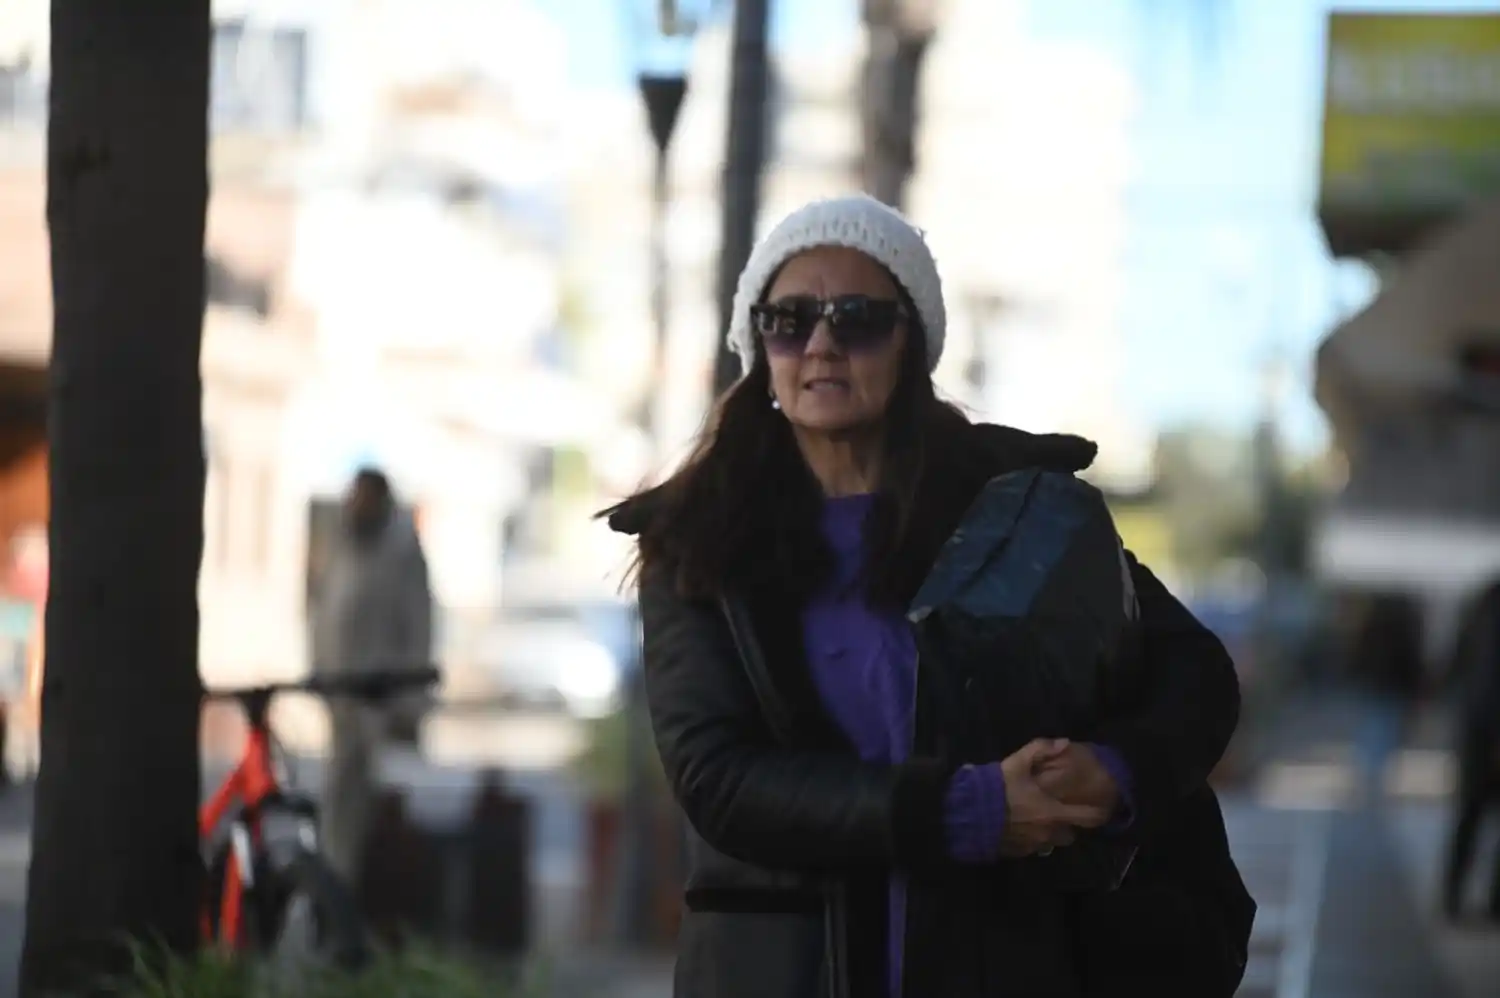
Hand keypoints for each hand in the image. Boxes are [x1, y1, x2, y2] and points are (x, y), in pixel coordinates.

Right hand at [996, 739, 1111, 857]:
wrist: (969, 814)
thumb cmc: (997, 789)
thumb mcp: (1017, 763)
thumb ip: (1041, 749)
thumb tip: (1064, 742)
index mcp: (1054, 812)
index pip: (1089, 817)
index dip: (1099, 813)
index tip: (1101, 807)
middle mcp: (1049, 833)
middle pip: (1070, 834)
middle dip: (1067, 823)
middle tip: (1057, 809)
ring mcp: (1034, 846)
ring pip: (1052, 842)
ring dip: (1050, 832)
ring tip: (1037, 819)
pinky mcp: (1019, 852)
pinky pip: (1033, 847)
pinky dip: (1032, 838)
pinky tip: (1020, 827)